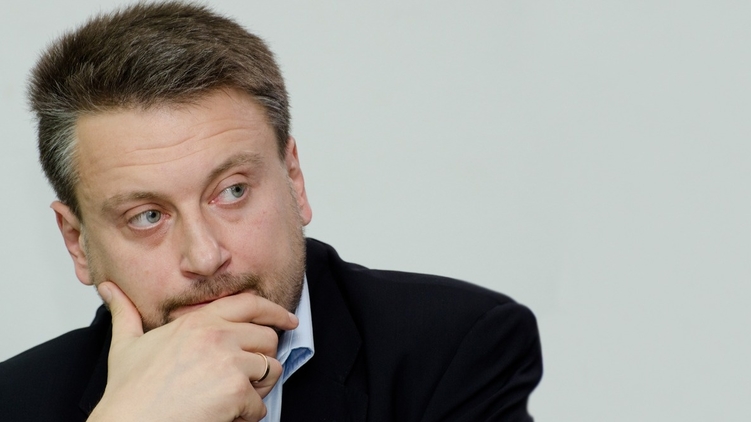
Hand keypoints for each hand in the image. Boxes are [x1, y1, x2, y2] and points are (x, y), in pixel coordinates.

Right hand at [87, 281, 298, 421]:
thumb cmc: (128, 393)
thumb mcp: (125, 346)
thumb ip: (124, 313)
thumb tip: (109, 289)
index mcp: (197, 322)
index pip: (250, 304)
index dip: (275, 311)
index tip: (289, 320)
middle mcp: (217, 335)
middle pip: (268, 338)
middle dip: (262, 359)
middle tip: (243, 379)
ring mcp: (229, 361)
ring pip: (271, 369)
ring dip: (258, 388)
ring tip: (231, 399)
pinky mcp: (236, 390)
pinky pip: (261, 404)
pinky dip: (247, 416)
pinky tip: (223, 417)